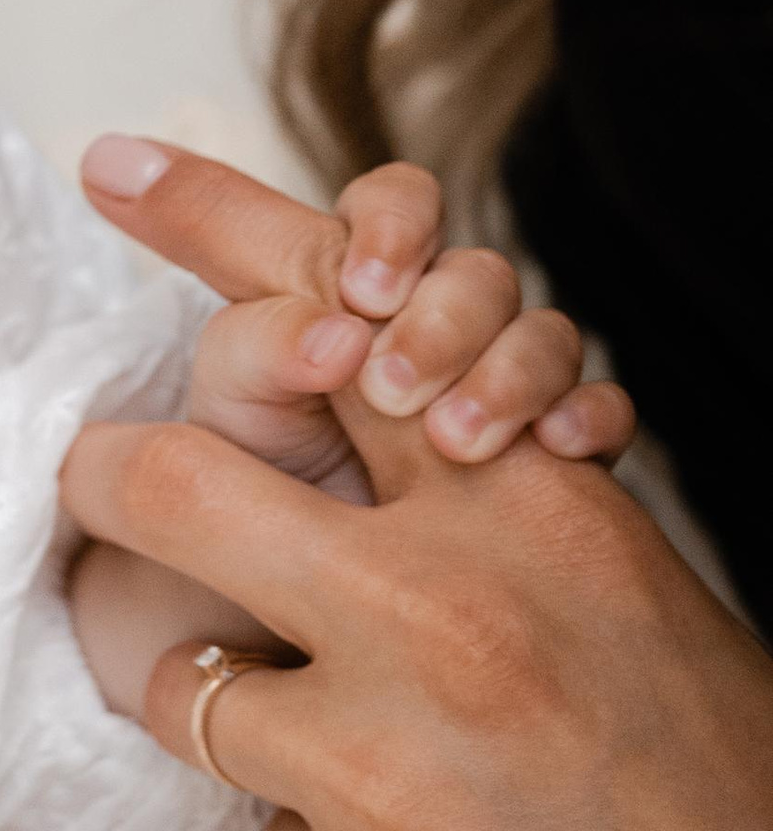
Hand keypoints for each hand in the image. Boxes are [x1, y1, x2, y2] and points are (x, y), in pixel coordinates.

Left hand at [63, 189, 772, 830]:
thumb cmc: (721, 818)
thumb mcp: (637, 613)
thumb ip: (499, 522)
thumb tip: (375, 430)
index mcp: (534, 514)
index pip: (342, 316)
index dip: (211, 220)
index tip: (110, 166)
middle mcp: (450, 612)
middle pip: (172, 477)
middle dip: (108, 488)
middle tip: (99, 502)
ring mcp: (389, 760)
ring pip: (173, 671)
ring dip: (213, 697)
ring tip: (321, 744)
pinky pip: (255, 827)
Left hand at [85, 135, 633, 493]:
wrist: (263, 625)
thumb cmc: (242, 494)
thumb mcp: (230, 413)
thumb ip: (252, 341)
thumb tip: (328, 332)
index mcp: (347, 290)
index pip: (392, 206)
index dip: (389, 224)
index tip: (362, 285)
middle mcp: (426, 325)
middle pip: (476, 273)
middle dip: (444, 316)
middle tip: (390, 388)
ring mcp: (495, 388)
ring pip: (543, 337)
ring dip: (509, 371)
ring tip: (455, 439)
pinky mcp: (546, 466)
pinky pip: (599, 416)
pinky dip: (586, 420)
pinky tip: (558, 451)